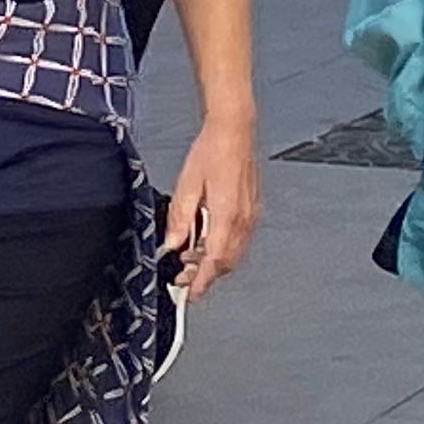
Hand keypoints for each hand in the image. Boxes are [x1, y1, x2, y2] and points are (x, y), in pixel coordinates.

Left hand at [163, 113, 261, 299]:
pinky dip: (222, 247)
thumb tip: (172, 243)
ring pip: (233, 253)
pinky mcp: (251, 209)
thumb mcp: (186, 186)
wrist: (233, 130)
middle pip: (226, 262)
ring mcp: (250, 215)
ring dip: (214, 261)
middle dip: (205, 274)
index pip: (214, 261)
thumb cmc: (211, 151)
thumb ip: (179, 219)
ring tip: (191, 256)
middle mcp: (243, 219)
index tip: (190, 293)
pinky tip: (206, 239)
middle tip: (183, 275)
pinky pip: (238, 239)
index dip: (202, 281)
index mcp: (226, 216)